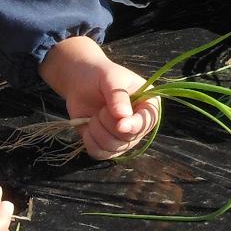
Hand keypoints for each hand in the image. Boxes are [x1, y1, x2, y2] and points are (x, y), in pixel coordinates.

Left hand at [37, 36, 158, 158]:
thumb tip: (123, 117)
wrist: (81, 82)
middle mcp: (139, 125)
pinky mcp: (108, 146)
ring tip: (94, 116)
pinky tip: (88, 128)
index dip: (135, 126)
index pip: (148, 122)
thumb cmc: (100, 75)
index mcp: (148, 105)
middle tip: (101, 109)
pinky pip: (101, 154)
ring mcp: (124, 138)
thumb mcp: (110, 78)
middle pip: (128, 138)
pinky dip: (90, 142)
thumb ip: (117, 96)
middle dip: (109, 124)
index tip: (120, 125)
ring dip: (98, 131)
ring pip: (113, 148)